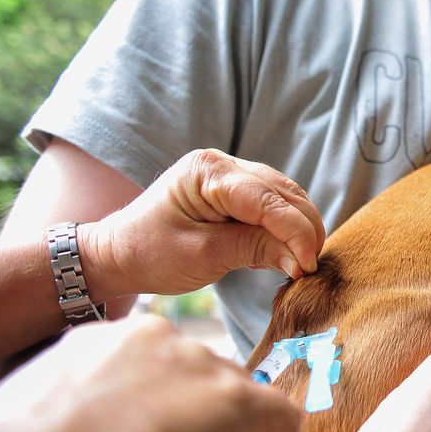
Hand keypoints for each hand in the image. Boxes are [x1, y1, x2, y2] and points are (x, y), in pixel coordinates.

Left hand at [83, 148, 325, 297]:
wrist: (119, 253)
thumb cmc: (150, 253)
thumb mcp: (203, 256)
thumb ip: (254, 250)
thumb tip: (302, 261)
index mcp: (208, 172)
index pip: (268, 199)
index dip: (296, 231)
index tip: (309, 265)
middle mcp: (223, 163)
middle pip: (283, 193)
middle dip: (304, 229)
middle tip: (311, 268)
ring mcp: (230, 173)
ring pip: (285, 196)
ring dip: (300, 228)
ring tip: (303, 262)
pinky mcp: (234, 190)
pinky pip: (273, 204)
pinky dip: (286, 227)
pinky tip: (286, 251)